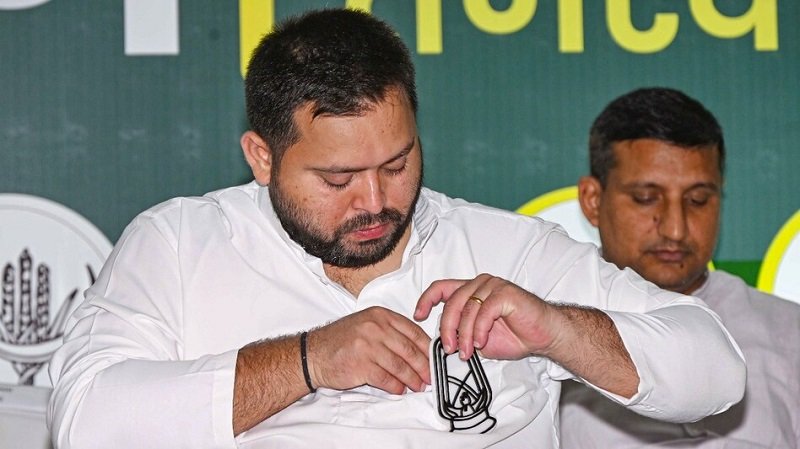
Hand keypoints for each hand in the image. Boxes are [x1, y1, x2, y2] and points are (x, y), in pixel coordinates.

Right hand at [308, 306, 430, 393]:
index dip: (426, 347)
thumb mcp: (366, 325)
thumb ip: (390, 332)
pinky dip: (395, 386)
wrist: (313, 353)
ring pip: (399, 366)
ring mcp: (368, 346)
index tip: (433, 359)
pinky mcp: (361, 365)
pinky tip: (399, 390)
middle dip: (423, 366)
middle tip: (430, 377)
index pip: (412, 331)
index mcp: (380, 315)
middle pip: (409, 350)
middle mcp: (375, 328)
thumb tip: (417, 348)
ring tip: (417, 386)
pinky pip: (386, 379)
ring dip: (411, 379)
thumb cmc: (341, 341)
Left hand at [414, 273, 558, 360]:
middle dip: (447, 329)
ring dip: (464, 334)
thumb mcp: (477, 338)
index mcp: (470, 291)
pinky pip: (484, 311)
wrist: (543, 336)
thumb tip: (442, 340)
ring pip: (467, 309)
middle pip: (451, 302)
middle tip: (449, 349)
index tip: (418, 316)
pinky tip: (480, 342)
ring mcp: (493, 286)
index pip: (441, 288)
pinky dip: (479, 330)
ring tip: (467, 352)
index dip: (426, 300)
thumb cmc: (514, 335)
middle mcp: (480, 284)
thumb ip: (460, 333)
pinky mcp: (505, 293)